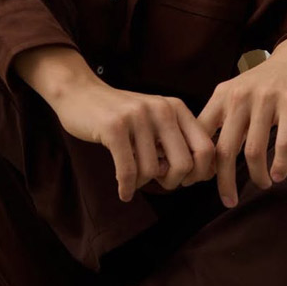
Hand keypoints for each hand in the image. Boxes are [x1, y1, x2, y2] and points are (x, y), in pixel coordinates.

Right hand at [48, 80, 216, 202]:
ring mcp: (138, 117)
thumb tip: (200, 175)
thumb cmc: (120, 115)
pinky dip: (127, 187)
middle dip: (173, 182)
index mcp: (177, 108)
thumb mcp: (154, 120)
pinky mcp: (114, 127)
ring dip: (142, 183)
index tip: (185, 180)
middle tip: (160, 183)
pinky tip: (124, 192)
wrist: (80, 93)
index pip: (206, 148)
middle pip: (184, 164)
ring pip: (153, 170)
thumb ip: (176, 141)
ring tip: (133, 178)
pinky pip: (128, 171)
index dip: (200, 173)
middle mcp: (161, 109)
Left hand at [185, 30, 286, 206]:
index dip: (198, 164)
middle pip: (224, 150)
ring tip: (263, 184)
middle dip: (224, 181)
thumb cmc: (266, 82)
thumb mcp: (237, 93)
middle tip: (229, 200)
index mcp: (222, 96)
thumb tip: (204, 160)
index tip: (199, 184)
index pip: (200, 136)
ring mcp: (266, 99)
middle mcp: (240, 97)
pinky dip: (281, 165)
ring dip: (257, 176)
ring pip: (253, 150)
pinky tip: (279, 175)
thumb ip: (221, 120)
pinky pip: (284, 143)